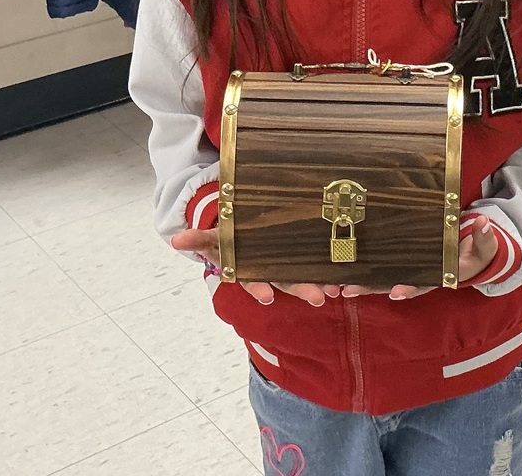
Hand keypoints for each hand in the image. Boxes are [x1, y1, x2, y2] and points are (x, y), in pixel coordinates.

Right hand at [171, 228, 340, 306]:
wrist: (246, 223)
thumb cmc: (230, 233)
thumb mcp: (213, 236)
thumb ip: (198, 238)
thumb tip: (176, 240)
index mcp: (249, 267)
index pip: (254, 280)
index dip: (260, 288)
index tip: (268, 298)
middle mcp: (271, 268)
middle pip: (287, 282)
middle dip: (302, 290)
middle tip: (319, 297)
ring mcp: (287, 262)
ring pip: (305, 274)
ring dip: (320, 282)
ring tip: (335, 291)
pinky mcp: (303, 250)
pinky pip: (317, 258)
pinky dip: (330, 262)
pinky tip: (345, 271)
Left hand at [341, 214, 498, 299]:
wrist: (472, 249)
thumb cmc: (478, 249)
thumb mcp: (485, 246)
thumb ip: (484, 238)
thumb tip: (483, 224)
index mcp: (440, 275)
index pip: (423, 284)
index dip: (409, 288)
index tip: (395, 292)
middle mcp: (421, 275)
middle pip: (393, 284)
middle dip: (372, 289)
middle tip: (349, 290)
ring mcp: (410, 268)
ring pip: (382, 277)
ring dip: (362, 282)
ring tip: (339, 285)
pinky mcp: (401, 259)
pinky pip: (382, 265)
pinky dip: (365, 267)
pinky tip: (345, 266)